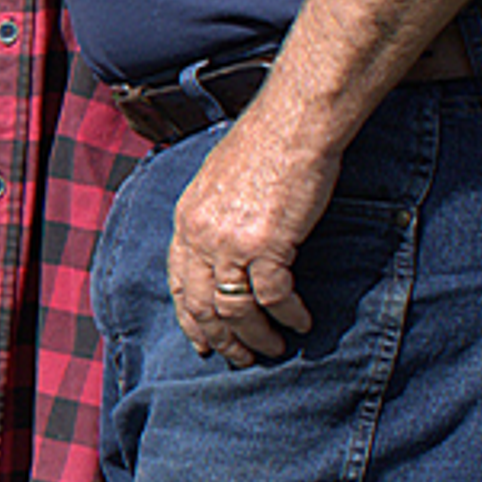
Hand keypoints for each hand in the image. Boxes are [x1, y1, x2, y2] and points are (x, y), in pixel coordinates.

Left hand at [164, 112, 332, 364]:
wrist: (293, 124)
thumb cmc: (264, 146)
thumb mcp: (219, 183)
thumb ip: (213, 218)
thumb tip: (222, 251)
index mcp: (186, 220)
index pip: (179, 284)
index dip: (191, 319)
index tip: (205, 343)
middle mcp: (200, 234)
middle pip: (203, 305)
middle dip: (224, 339)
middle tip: (243, 357)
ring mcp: (230, 241)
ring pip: (236, 309)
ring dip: (257, 335)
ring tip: (275, 347)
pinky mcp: (267, 243)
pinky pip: (275, 296)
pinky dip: (289, 315)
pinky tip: (302, 321)